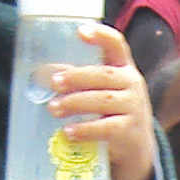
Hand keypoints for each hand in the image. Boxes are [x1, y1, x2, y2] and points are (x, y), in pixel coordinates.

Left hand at [49, 23, 158, 179]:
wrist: (137, 148)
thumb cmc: (111, 113)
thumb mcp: (101, 92)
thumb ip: (78, 81)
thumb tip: (42, 74)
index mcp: (124, 68)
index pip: (117, 45)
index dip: (101, 35)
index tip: (81, 31)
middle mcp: (133, 84)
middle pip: (105, 75)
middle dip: (76, 77)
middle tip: (54, 83)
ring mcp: (135, 108)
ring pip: (104, 100)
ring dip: (75, 103)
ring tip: (53, 109)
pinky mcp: (131, 132)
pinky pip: (106, 128)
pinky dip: (85, 129)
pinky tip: (68, 132)